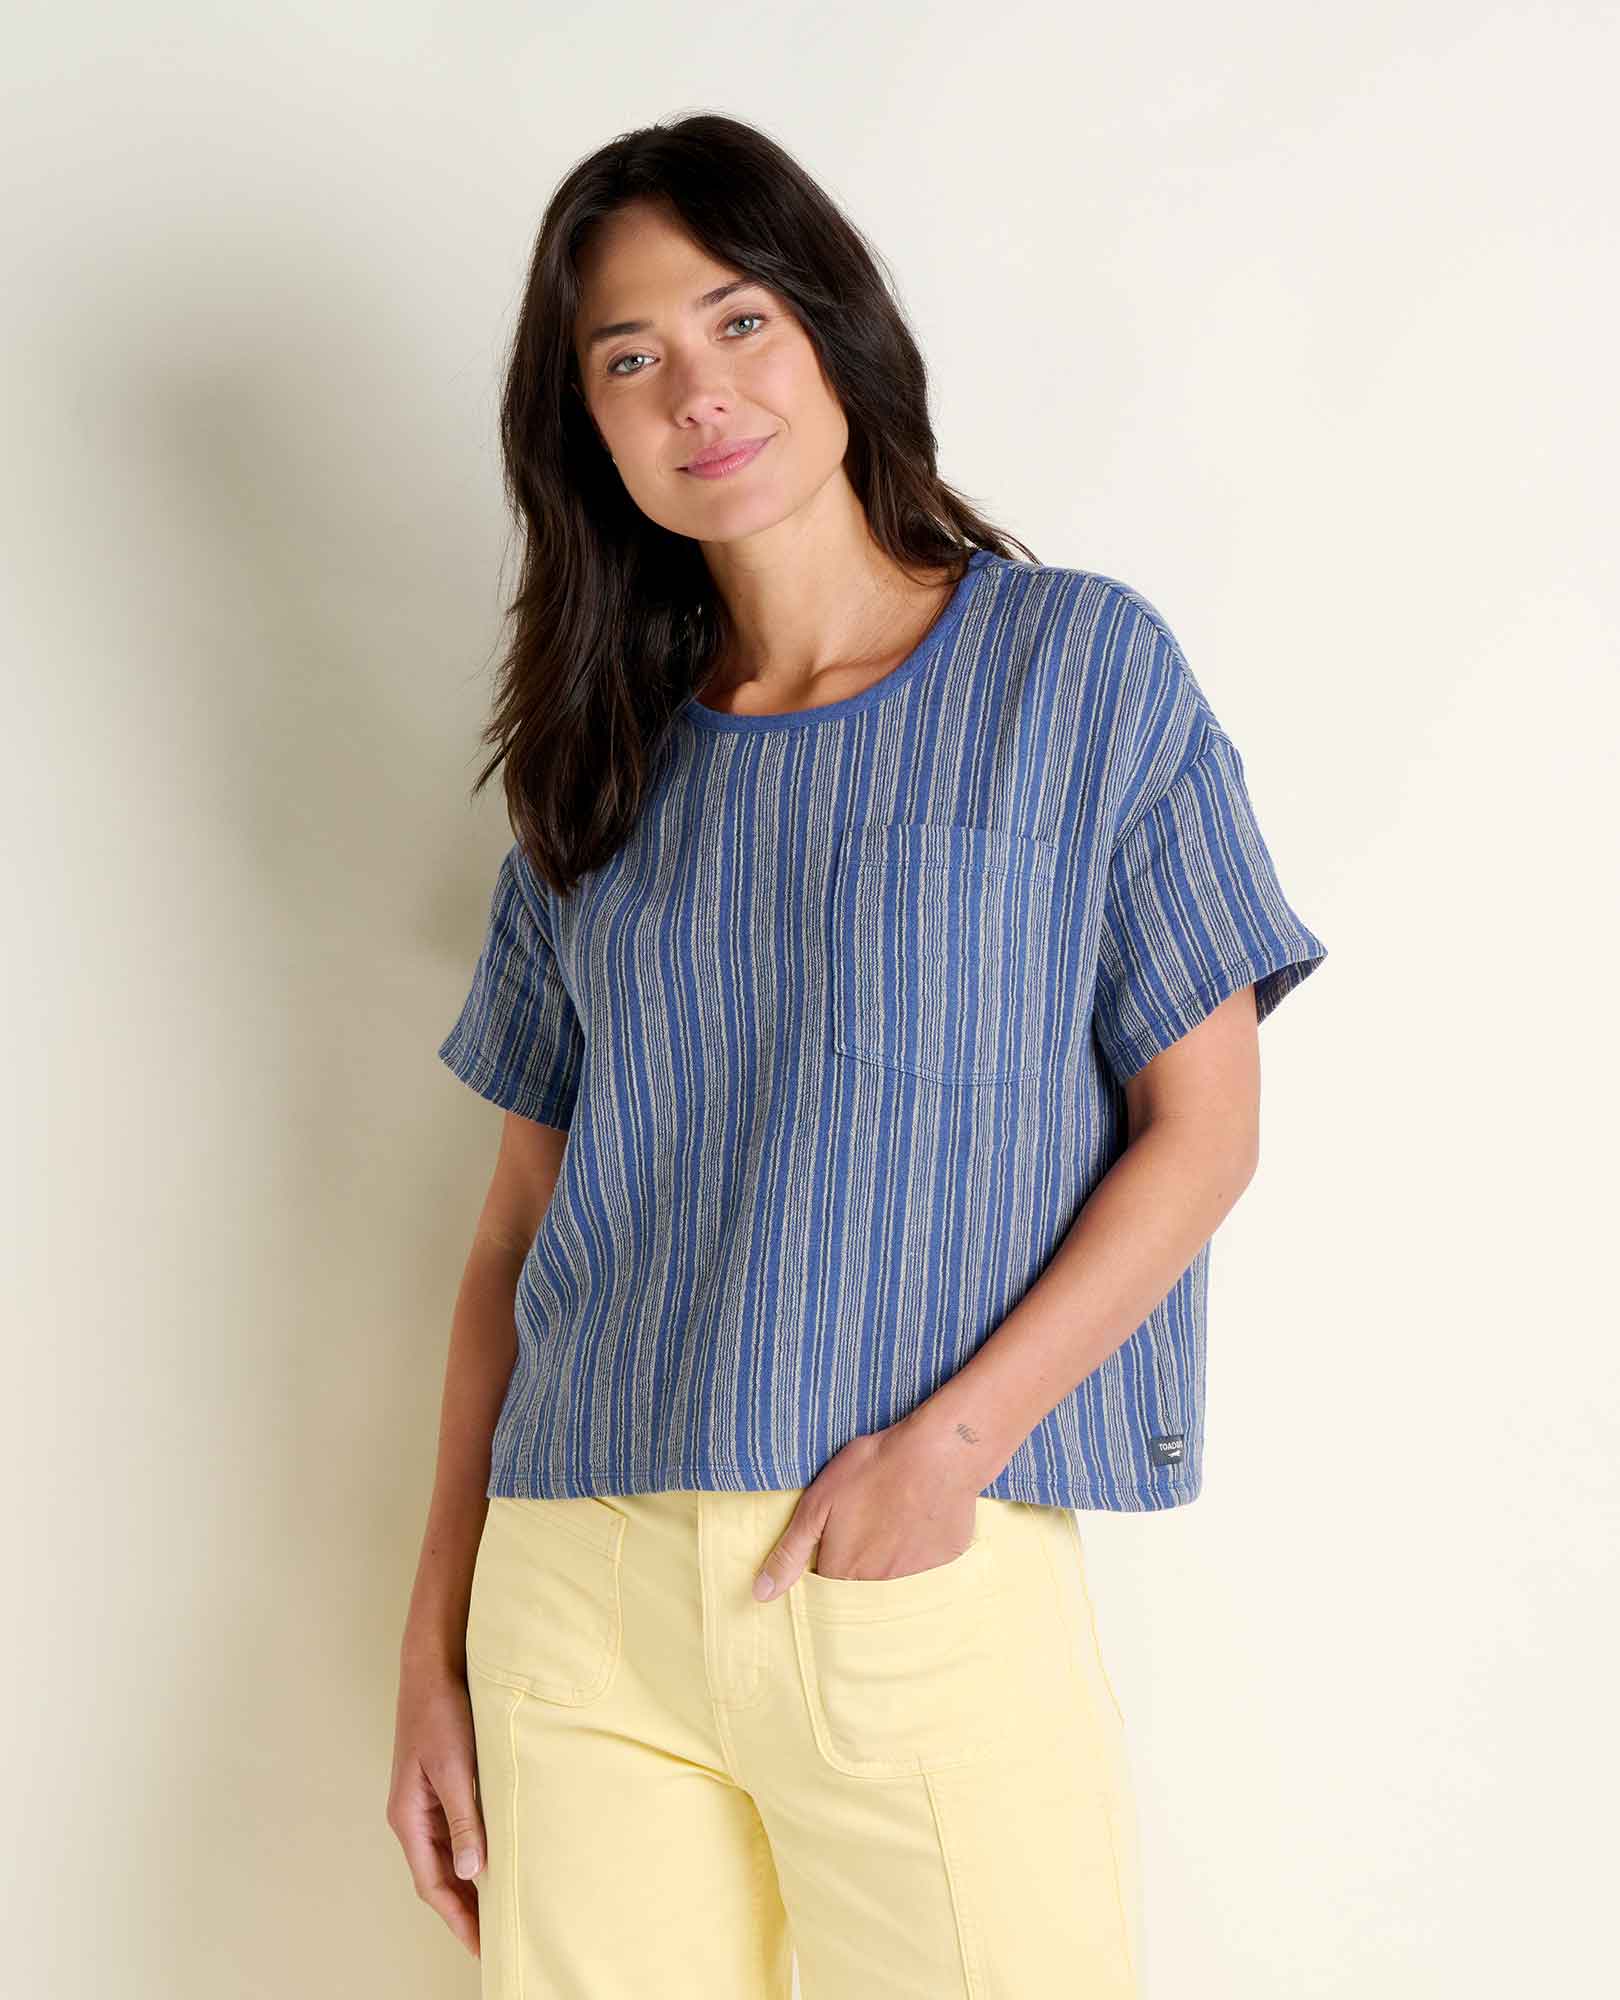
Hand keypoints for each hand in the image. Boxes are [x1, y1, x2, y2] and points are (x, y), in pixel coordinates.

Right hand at [385, 1653, 486, 1957]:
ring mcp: (426, 1802)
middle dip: (464, 1909)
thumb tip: (472, 1873)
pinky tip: (495, 1860)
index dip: (456, 1917)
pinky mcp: (441, 1786)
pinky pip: (456, 1832)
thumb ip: (463, 1820)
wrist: (432, 1668)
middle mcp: (413, 1816)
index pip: (432, 1884)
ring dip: (470, 1883)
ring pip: (448, 1856)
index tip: (480, 1946)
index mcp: (408, 1817)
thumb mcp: (454, 1768)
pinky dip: (474, 1853)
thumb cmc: (439, 1713)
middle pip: (439, 1876)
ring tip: (499, 1909)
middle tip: (495, 1938)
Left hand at [751, 1419, 979, 1598]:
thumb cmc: (873, 1470)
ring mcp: (915, 1577)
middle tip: (868, 1515)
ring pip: (893, 1575)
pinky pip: (926, 1565)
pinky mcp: (944, 1564)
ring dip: (890, 1553)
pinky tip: (920, 1517)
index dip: (828, 1552)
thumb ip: (789, 1552)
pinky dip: (921, 1546)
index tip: (838, 1528)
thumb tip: (760, 1595)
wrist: (938, 1453)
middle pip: (860, 1581)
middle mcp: (878, 1585)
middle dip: (860, 1556)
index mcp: (844, 1571)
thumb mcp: (818, 1504)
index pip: (826, 1580)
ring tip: (894, 1513)